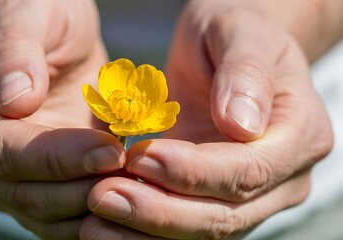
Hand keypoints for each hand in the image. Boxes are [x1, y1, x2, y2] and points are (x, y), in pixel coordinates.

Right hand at [0, 0, 125, 238]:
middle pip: (17, 190)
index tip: (110, 150)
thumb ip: (15, 48)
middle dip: (77, 188)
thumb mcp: (30, 10)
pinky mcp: (30, 181)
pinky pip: (54, 215)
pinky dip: (88, 216)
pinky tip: (122, 200)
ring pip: (37, 212)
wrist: (54, 34)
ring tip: (133, 189)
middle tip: (129, 174)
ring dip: (87, 208)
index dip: (56, 156)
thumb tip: (14, 101)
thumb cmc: (39, 12)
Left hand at [81, 2, 333, 238]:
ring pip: (202, 229)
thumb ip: (246, 72)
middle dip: (161, 211)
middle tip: (104, 198)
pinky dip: (146, 230)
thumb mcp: (240, 30)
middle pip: (225, 214)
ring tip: (98, 216)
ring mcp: (252, 196)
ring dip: (146, 230)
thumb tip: (241, 125)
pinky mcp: (218, 199)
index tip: (139, 156)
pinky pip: (185, 226)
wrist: (223, 52)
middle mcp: (283, 177)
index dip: (191, 171)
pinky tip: (109, 222)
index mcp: (299, 135)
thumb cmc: (231, 34)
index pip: (248, 170)